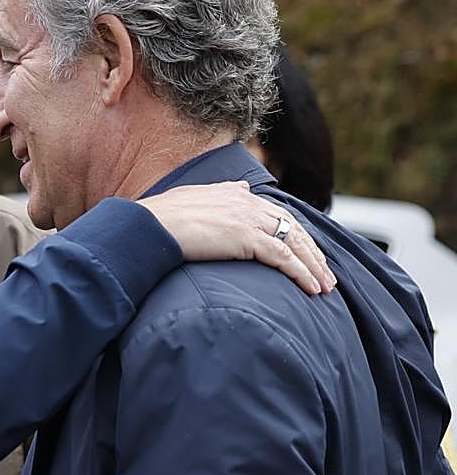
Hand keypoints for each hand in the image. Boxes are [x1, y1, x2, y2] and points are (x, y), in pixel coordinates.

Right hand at [139, 181, 335, 294]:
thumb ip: (220, 194)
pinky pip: (284, 257)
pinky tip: (312, 288)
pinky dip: (302, 273)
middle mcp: (247, 201)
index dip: (294, 233)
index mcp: (234, 192)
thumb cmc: (161, 217)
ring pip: (294, 242)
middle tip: (325, 273)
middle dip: (311, 251)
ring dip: (314, 266)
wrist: (150, 225)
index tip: (305, 250)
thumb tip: (240, 186)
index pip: (276, 212)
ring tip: (325, 286)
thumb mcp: (193, 197)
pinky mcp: (247, 238)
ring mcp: (248, 218)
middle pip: (292, 226)